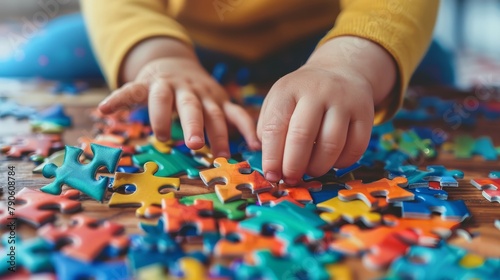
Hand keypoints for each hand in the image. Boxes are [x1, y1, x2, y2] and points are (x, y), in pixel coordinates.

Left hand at [98, 38, 260, 156]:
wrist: (177, 64)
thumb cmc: (155, 85)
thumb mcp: (139, 86)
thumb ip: (125, 98)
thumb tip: (101, 110)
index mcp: (161, 85)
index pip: (159, 98)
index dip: (159, 115)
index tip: (158, 136)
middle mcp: (185, 88)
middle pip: (189, 105)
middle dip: (193, 124)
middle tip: (193, 144)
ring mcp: (206, 94)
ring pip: (214, 112)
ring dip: (219, 133)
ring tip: (221, 155)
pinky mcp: (221, 99)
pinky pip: (236, 113)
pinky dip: (246, 128)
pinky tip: (253, 145)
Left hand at [257, 36, 395, 183]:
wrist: (341, 72)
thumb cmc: (302, 96)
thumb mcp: (279, 101)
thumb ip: (268, 129)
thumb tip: (271, 165)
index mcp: (289, 89)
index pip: (275, 127)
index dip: (272, 156)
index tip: (272, 175)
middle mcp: (318, 91)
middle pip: (302, 136)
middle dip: (293, 165)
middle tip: (290, 179)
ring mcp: (344, 101)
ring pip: (331, 145)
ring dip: (317, 167)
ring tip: (310, 171)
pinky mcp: (366, 114)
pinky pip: (355, 148)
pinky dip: (342, 163)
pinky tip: (332, 162)